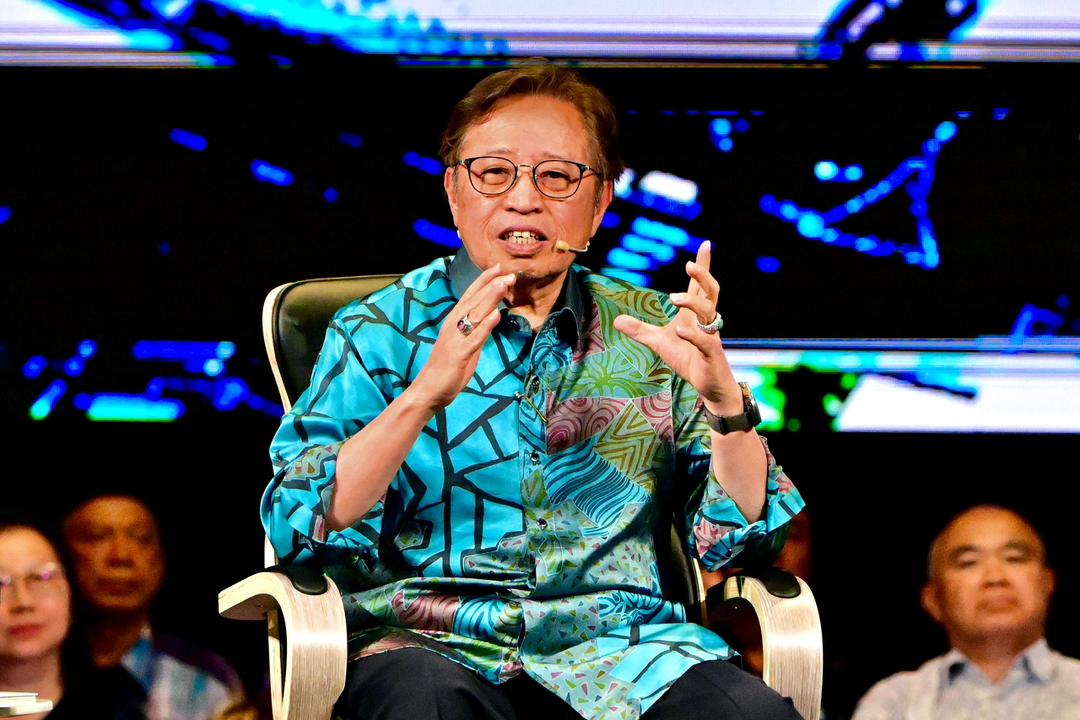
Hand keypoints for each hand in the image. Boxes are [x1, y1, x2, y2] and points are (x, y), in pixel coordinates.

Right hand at [412, 263, 514, 410]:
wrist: (430, 390)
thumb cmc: (448, 368)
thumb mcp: (468, 345)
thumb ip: (479, 330)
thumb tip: (492, 316)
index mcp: (454, 321)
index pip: (471, 296)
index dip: (484, 281)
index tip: (499, 268)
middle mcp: (453, 325)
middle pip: (474, 300)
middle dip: (492, 285)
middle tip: (508, 272)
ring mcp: (455, 338)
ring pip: (475, 314)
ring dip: (490, 298)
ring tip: (504, 285)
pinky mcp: (459, 353)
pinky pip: (474, 337)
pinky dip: (485, 326)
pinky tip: (496, 315)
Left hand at [612, 241, 740, 410]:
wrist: (708, 386)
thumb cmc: (689, 359)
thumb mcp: (659, 343)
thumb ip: (641, 331)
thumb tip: (617, 320)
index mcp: (695, 315)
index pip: (701, 287)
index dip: (704, 266)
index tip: (705, 244)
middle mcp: (706, 322)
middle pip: (711, 292)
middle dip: (703, 276)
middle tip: (689, 264)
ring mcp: (711, 337)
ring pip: (709, 312)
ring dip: (693, 302)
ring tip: (673, 298)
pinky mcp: (712, 355)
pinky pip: (706, 342)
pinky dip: (693, 335)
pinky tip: (680, 330)